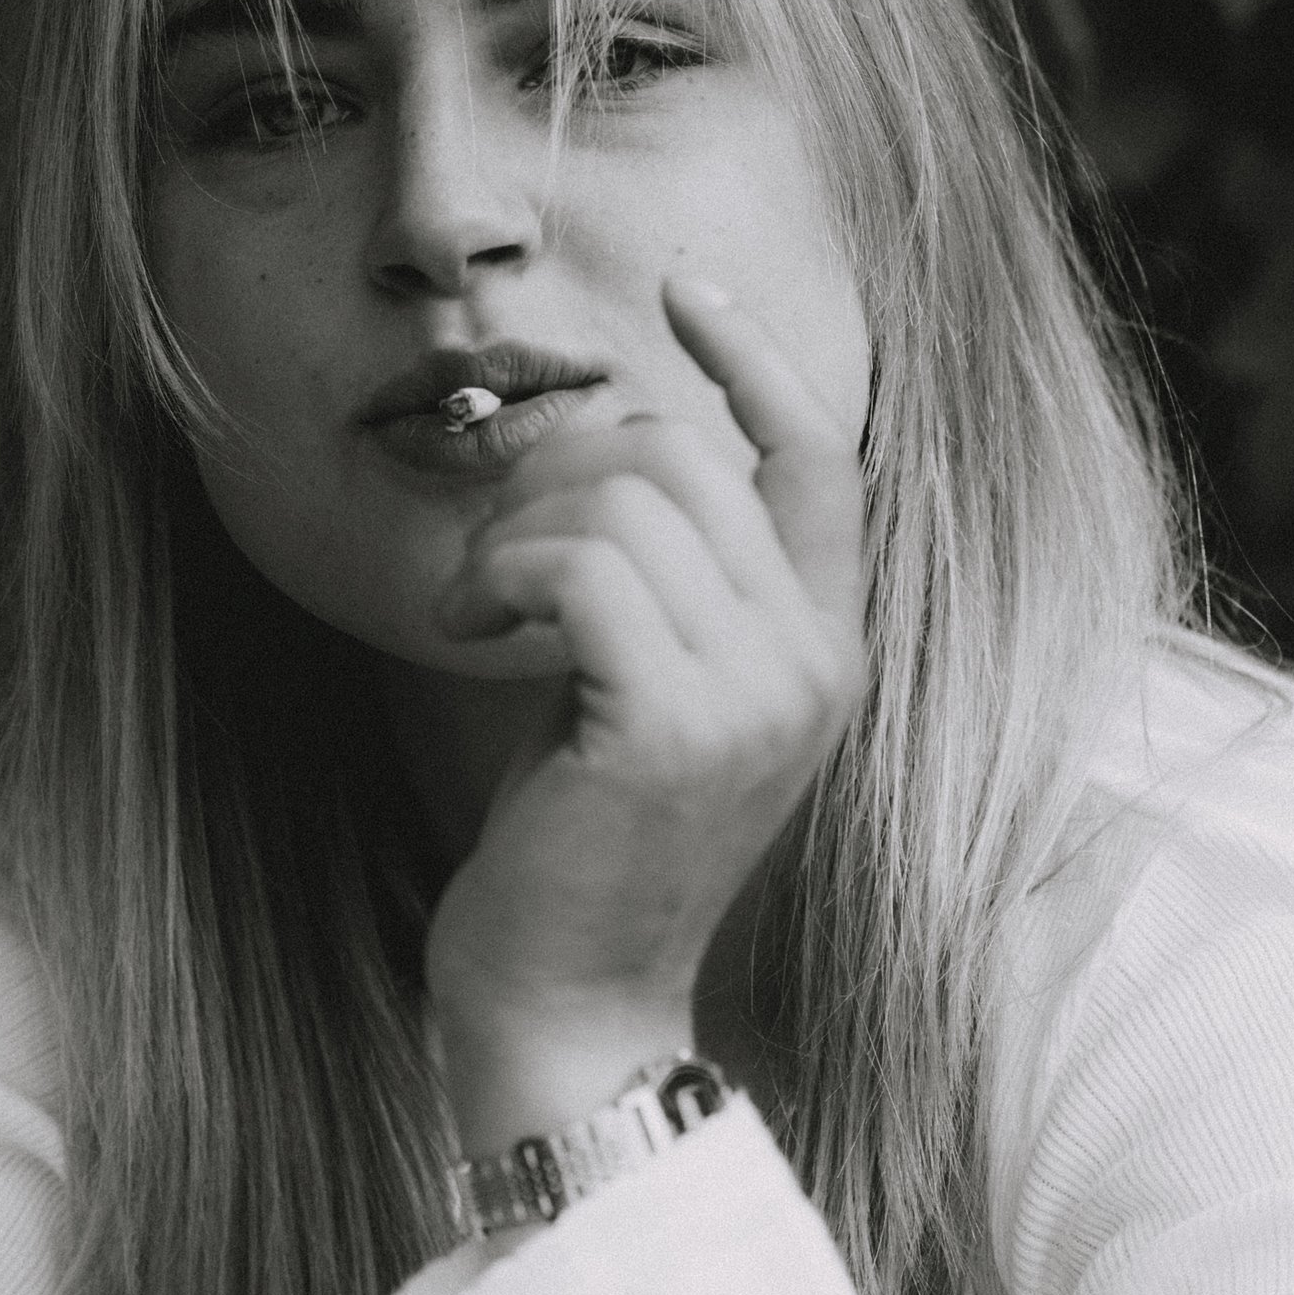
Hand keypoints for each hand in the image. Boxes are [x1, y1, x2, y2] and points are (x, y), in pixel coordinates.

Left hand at [424, 276, 864, 1149]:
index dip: (756, 356)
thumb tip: (608, 443)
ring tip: (474, 605)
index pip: (821, 455)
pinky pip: (575, 565)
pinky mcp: (671, 726)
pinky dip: (496, 574)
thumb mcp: (650, 695)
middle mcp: (814, 664)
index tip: (681, 286)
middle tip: (491, 554)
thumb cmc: (584, 848)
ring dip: (510, 530)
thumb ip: (670, 584)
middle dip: (554, 471)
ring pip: (623, 496)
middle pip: (681, 457)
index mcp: (825, 648)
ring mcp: (754, 696)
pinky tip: (468, 630)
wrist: (572, 1008)